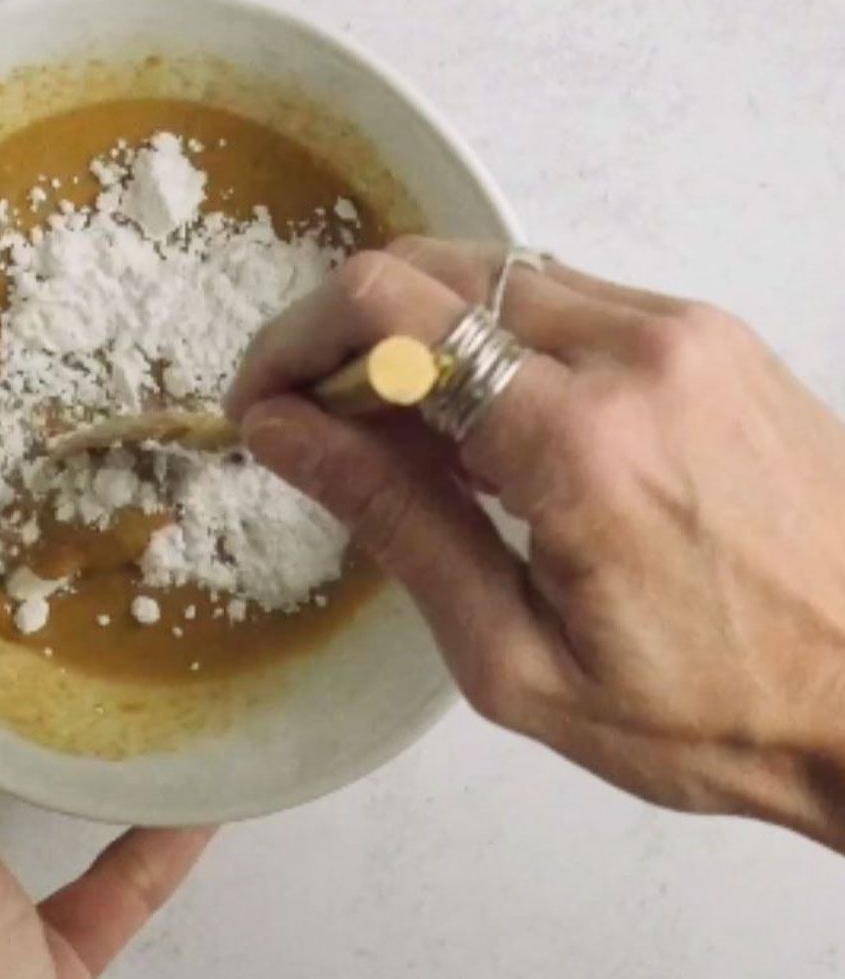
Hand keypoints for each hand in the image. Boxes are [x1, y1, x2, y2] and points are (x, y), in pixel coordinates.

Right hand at [229, 241, 844, 848]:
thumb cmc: (715, 712)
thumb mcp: (517, 660)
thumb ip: (396, 523)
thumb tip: (287, 431)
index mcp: (579, 439)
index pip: (387, 311)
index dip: (294, 344)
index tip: (263, 406)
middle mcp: (638, 349)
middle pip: (431, 265)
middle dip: (345, 331)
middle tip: (318, 422)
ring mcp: (687, 330)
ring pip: (496, 271)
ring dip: (422, 333)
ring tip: (410, 442)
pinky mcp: (714, 334)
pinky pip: (568, 298)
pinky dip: (499, 341)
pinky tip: (498, 432)